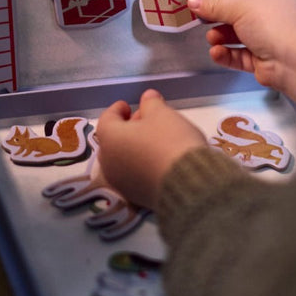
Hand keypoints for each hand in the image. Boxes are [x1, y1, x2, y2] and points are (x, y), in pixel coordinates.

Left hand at [95, 89, 206, 210]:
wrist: (188, 184)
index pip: (107, 119)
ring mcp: (121, 183)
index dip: (117, 109)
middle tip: (143, 120)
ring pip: (122, 159)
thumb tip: (147, 97)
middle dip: (127, 129)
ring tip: (154, 139)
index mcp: (110, 139)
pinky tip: (158, 160)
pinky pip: (134, 175)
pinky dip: (141, 164)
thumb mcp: (162, 114)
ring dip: (134, 147)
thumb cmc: (169, 141)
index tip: (127, 105)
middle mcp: (109, 163)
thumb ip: (151, 103)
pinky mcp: (136, 197)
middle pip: (113, 141)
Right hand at [188, 0, 295, 106]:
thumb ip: (214, 4)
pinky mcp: (264, 56)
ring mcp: (268, 33)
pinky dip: (227, 53)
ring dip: (220, 35)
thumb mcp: (240, 7)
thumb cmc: (275, 25)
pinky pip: (239, 52)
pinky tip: (217, 52)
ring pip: (235, 32)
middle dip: (215, 14)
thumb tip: (191, 0)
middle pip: (235, 8)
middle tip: (196, 18)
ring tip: (212, 38)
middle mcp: (271, 8)